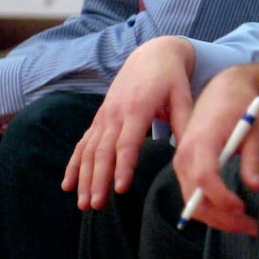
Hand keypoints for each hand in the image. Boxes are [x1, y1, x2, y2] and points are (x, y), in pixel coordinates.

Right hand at [62, 36, 194, 208]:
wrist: (152, 54)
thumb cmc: (171, 78)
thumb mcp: (183, 95)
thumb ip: (185, 122)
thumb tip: (191, 151)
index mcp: (138, 108)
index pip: (127, 143)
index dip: (123, 166)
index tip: (120, 188)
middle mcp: (116, 113)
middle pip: (103, 151)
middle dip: (98, 180)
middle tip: (97, 205)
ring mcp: (105, 116)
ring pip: (89, 151)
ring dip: (84, 178)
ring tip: (83, 204)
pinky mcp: (100, 118)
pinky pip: (83, 143)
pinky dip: (73, 164)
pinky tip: (67, 184)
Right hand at [171, 68, 258, 234]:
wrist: (223, 88)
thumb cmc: (241, 105)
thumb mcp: (253, 127)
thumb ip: (253, 158)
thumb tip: (257, 187)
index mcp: (202, 140)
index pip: (206, 178)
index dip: (222, 198)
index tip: (243, 208)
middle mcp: (185, 154)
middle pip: (196, 198)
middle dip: (223, 218)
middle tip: (252, 227)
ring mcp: (181, 162)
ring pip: (192, 203)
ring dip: (217, 219)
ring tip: (246, 226)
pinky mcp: (184, 167)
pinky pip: (192, 195)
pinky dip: (210, 210)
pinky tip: (232, 215)